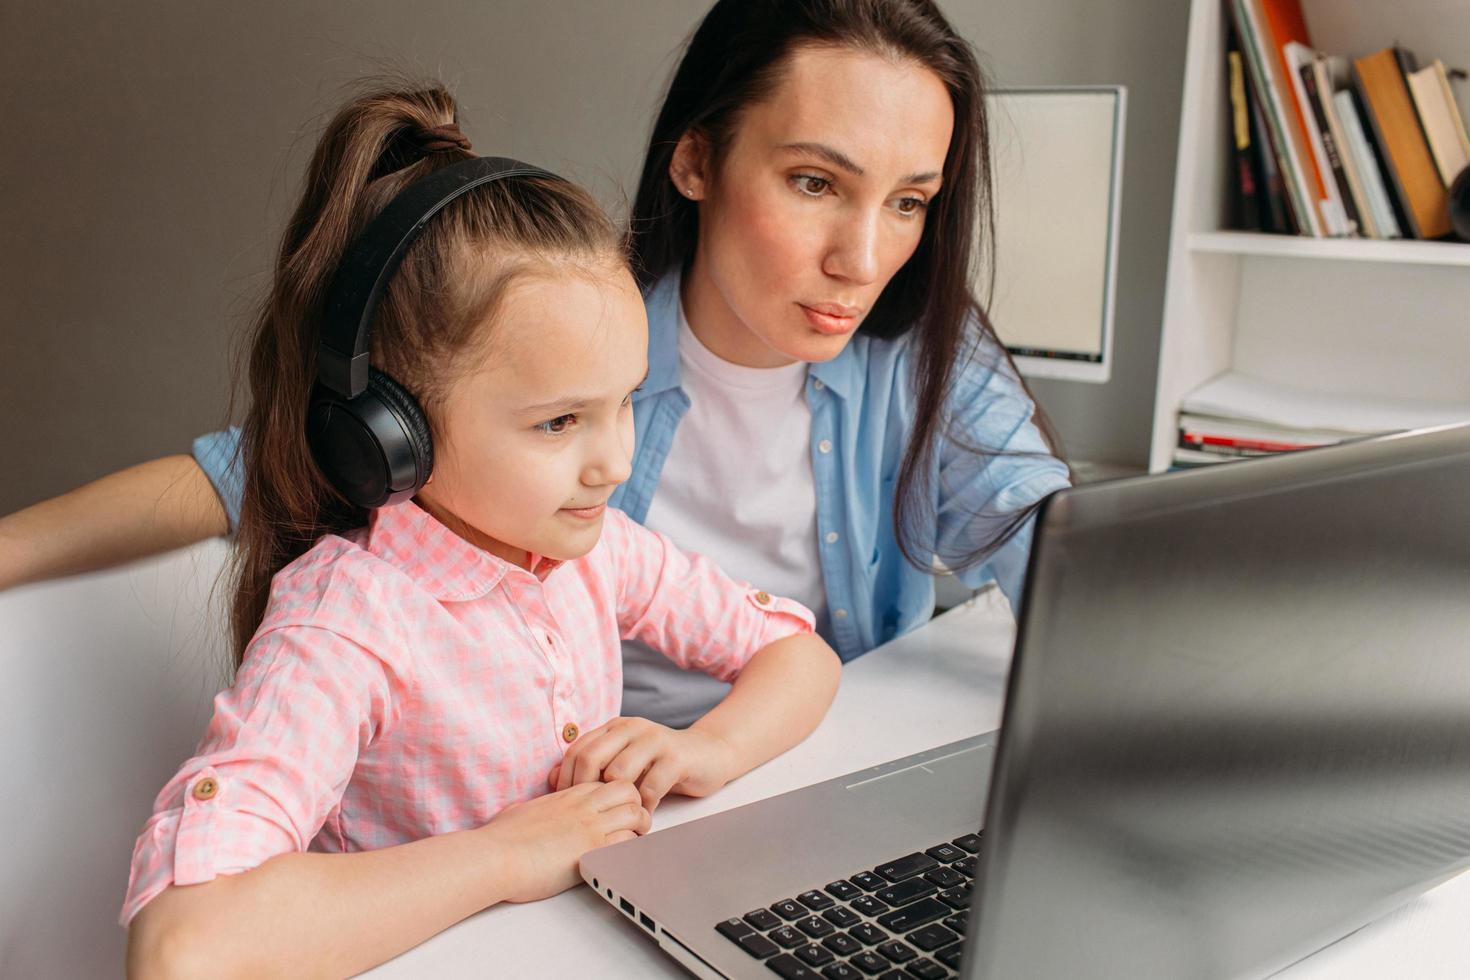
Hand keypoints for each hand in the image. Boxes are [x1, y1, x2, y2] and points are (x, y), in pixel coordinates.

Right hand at [480, 780, 649, 902]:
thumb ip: (534, 809)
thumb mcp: (520, 812)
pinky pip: (627, 842)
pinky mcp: (591, 851)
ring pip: (636, 813)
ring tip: (633, 841)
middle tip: (633, 824)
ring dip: (640, 828)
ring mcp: (589, 827)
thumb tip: (526, 813)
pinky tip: (622, 858)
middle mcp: (582, 806)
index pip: (608, 782)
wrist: (494, 856)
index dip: (618, 795)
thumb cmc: (500, 838)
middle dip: (637, 805)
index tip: (617, 811)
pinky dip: (631, 849)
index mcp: (567, 795)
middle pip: (629, 791)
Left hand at [548, 717, 736, 812]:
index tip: (566, 804)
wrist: (708, 754)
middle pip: (592, 757)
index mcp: (615, 727)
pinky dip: (644, 807)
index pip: (577, 749)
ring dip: (617, 800)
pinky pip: (650, 786)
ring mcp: (655, 740)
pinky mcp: (676, 757)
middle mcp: (632, 728)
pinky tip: (645, 814)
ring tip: (621, 814)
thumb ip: (593, 766)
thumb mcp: (623, 760)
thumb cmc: (660, 763)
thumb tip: (551, 779)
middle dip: (586, 789)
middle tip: (592, 813)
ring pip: (619, 773)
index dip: (566, 779)